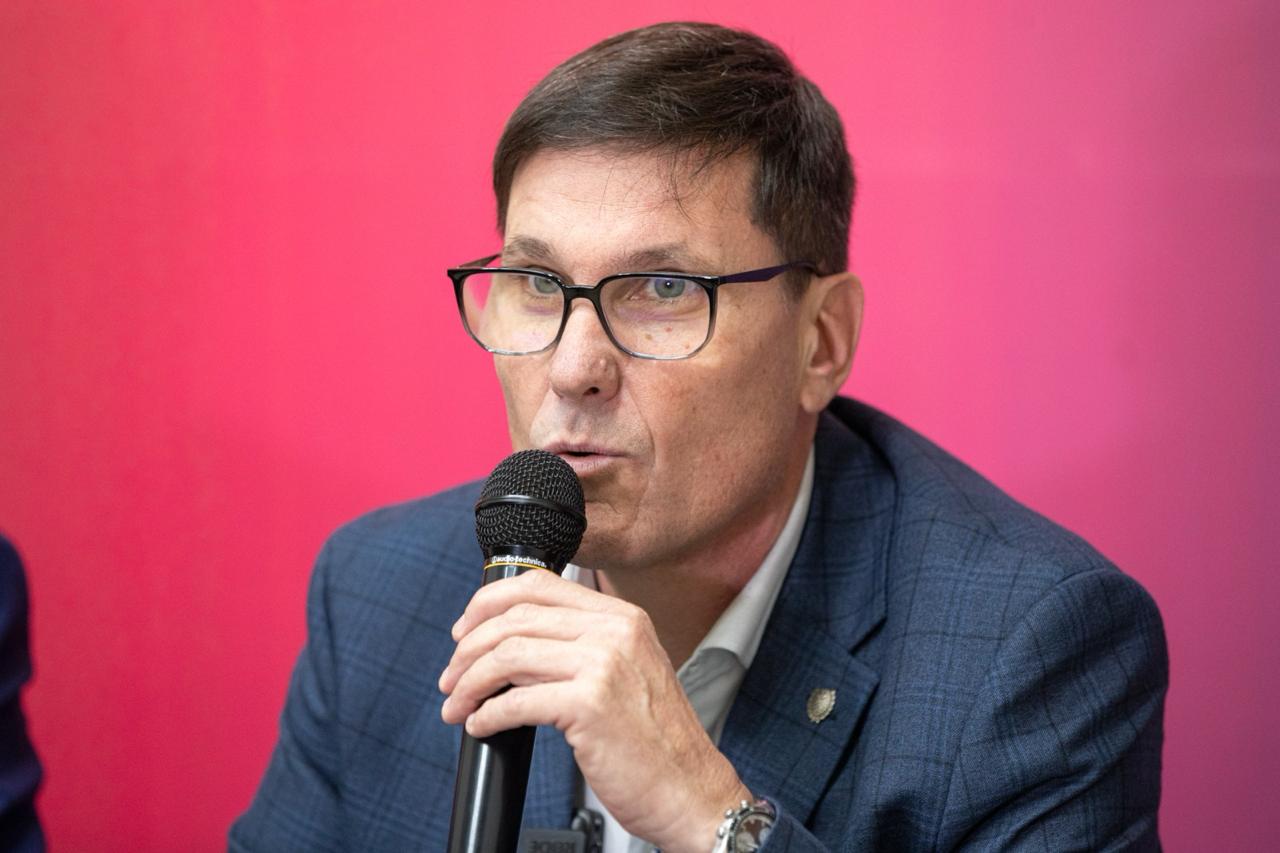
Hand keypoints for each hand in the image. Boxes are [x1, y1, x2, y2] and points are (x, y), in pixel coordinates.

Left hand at [438, 570, 749, 852]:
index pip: (539, 584)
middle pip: (515, 618)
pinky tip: (481, 726)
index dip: (488, 604)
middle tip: (451, 677)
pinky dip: (487, 715)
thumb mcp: (626, 672)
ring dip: (469, 683)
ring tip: (458, 705)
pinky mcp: (590, 705)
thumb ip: (579, 646)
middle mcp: (616, 631)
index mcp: (622, 616)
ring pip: (507, 655)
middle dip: (468, 649)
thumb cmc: (655, 740)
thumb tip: (509, 643)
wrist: (691, 789)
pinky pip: (516, 701)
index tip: (465, 631)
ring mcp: (604, 665)